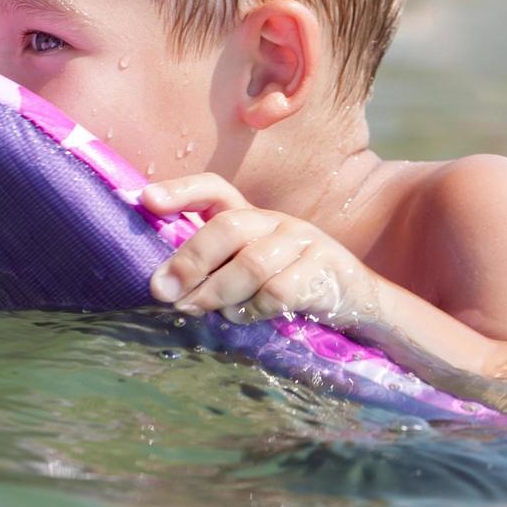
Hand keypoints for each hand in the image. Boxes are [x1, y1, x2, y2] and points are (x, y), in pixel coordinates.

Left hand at [140, 173, 380, 329]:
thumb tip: (162, 287)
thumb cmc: (290, 289)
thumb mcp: (250, 274)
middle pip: (227, 228)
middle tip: (162, 290)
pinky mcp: (327, 271)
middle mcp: (277, 223)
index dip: (181, 190)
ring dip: (217, 292)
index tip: (145, 199)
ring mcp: (305, 243)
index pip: (215, 189)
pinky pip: (280, 291)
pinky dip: (253, 309)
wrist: (361, 304)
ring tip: (197, 310)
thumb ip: (213, 271)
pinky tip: (244, 317)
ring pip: (251, 263)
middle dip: (189, 259)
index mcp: (253, 219)